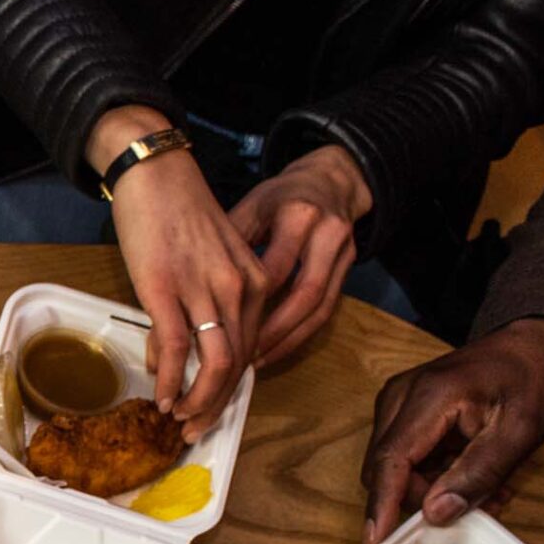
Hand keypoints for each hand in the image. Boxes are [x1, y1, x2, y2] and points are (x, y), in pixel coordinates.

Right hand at [94, 106, 270, 438]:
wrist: (156, 171)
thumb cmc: (178, 209)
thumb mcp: (211, 254)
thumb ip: (211, 294)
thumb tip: (187, 336)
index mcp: (255, 280)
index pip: (251, 346)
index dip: (232, 384)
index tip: (213, 405)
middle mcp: (239, 289)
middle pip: (238, 363)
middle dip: (218, 404)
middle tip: (197, 428)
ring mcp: (204, 290)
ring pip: (214, 363)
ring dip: (198, 400)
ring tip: (178, 419)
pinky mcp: (166, 289)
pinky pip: (175, 347)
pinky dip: (169, 379)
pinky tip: (160, 396)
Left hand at [231, 145, 371, 365]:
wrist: (329, 181)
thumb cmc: (279, 197)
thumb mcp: (250, 208)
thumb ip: (229, 245)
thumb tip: (193, 288)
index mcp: (298, 215)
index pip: (274, 269)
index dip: (249, 303)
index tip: (220, 328)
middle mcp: (327, 234)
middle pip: (304, 294)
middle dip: (272, 331)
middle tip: (239, 357)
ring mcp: (344, 253)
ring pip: (319, 308)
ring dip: (288, 339)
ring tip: (255, 362)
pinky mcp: (350, 268)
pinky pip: (327, 309)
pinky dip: (302, 334)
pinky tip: (277, 349)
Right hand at [362, 318, 543, 543]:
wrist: (529, 344)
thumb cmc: (530, 380)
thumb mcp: (522, 430)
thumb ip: (480, 472)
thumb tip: (437, 513)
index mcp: (431, 396)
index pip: (393, 458)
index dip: (383, 502)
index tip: (375, 540)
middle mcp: (400, 395)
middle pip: (385, 466)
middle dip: (418, 497)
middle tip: (471, 506)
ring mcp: (396, 400)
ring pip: (391, 464)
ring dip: (427, 487)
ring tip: (480, 489)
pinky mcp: (400, 408)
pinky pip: (402, 454)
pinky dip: (429, 473)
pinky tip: (465, 472)